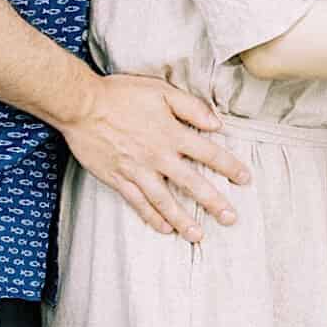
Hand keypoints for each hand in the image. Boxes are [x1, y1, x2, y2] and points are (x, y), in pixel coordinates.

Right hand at [63, 75, 252, 241]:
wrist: (81, 105)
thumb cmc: (121, 94)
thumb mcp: (162, 90)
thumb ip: (192, 107)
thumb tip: (217, 123)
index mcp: (172, 134)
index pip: (210, 154)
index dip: (230, 167)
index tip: (245, 179)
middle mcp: (158, 156)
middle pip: (192, 183)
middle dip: (213, 203)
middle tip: (230, 219)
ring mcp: (137, 170)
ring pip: (164, 201)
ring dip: (182, 219)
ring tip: (198, 236)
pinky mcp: (118, 179)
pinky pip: (138, 202)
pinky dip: (151, 217)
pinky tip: (164, 228)